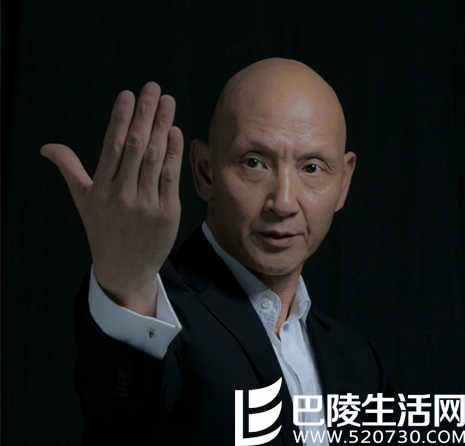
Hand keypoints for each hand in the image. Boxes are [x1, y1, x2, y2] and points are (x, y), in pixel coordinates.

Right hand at [41, 82, 182, 315]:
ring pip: (155, 158)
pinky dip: (174, 153)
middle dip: (145, 114)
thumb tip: (46, 147)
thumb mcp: (83, 201)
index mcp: (100, 189)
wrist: (125, 268)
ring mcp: (146, 203)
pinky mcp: (166, 212)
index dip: (120, 118)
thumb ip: (69, 170)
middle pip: (135, 146)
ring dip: (162, 126)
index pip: (111, 146)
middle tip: (154, 89)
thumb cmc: (103, 231)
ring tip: (167, 102)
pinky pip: (171, 178)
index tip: (129, 95)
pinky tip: (175, 132)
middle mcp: (122, 194)